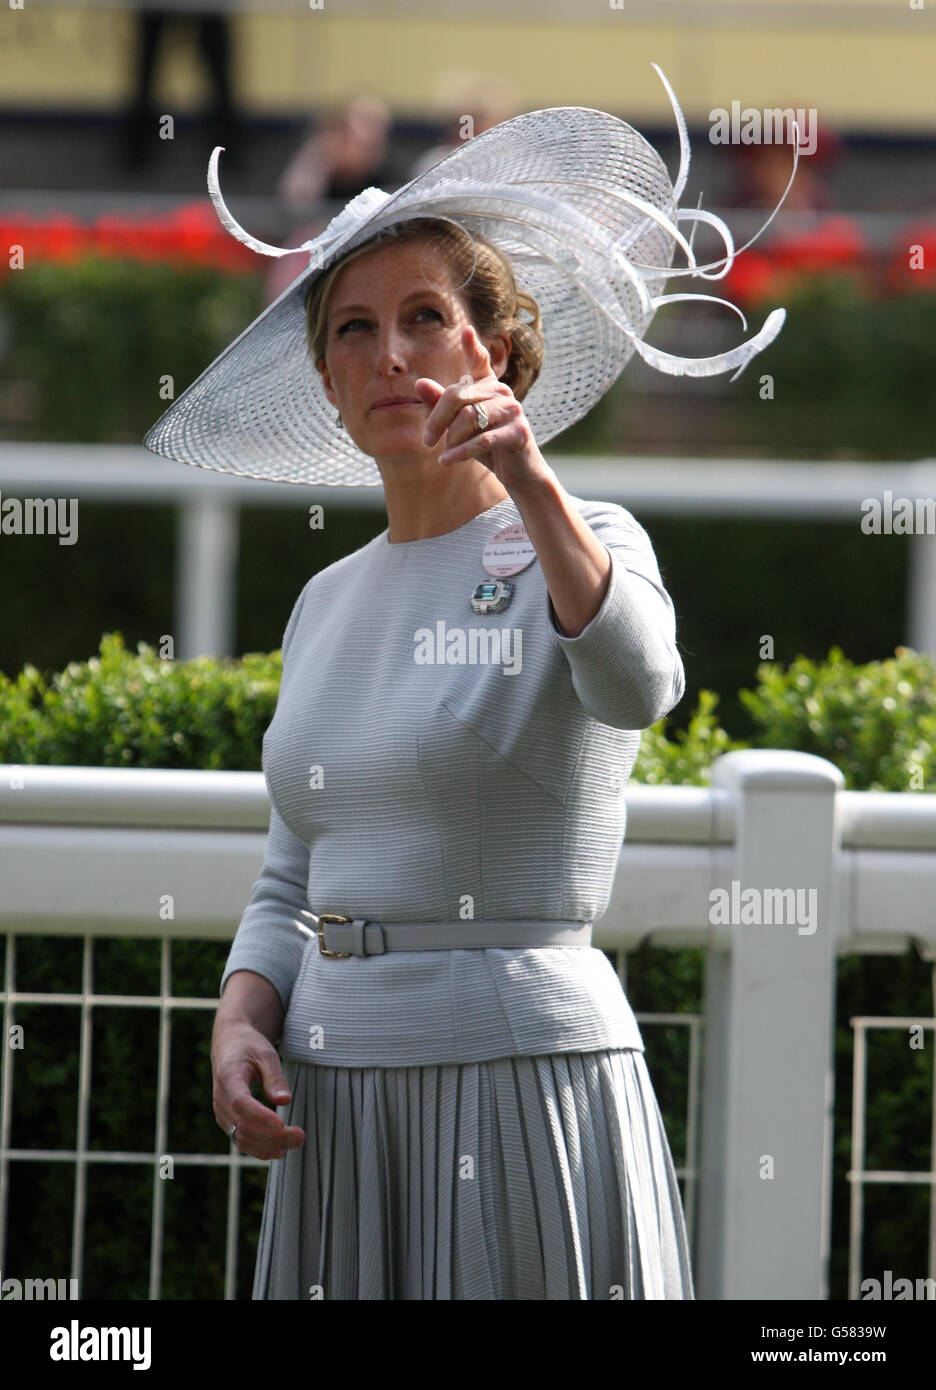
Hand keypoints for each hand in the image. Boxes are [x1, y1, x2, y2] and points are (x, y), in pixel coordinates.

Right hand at [211, 1018, 305, 1160]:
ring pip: (242, 1138)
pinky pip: (241, 1141)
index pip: (241, 1103)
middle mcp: (221, 1099)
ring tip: (296, 1143)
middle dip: (273, 1136)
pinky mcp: (227, 1121)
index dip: (260, 1116)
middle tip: (301, 1136)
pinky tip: (280, 1150)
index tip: (282, 1123)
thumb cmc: (249, 1047)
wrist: (229, 1045)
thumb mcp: (266, 1054)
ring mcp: (222, 1113)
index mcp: (228, 1077)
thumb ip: (275, 1078)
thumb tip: (285, 1101)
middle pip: (244, 1125)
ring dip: (269, 1146)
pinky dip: (259, 1149)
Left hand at [415, 324, 550, 492]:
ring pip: (468, 418)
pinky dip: (460, 452)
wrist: (519, 472)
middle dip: (437, 419)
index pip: (480, 362)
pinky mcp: (519, 433)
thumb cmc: (488, 446)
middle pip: (457, 395)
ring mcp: (513, 411)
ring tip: (445, 453)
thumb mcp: (460, 426)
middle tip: (426, 440)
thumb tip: (419, 383)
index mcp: (489, 386)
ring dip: (451, 439)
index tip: (466, 331)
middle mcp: (502, 392)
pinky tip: (445, 460)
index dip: (473, 348)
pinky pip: (482, 440)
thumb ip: (440, 405)